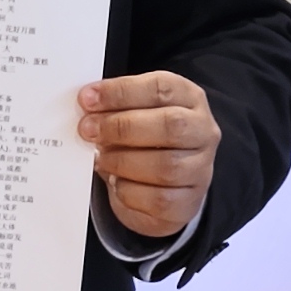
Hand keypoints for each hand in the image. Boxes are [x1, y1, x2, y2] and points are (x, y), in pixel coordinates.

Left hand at [80, 70, 217, 245]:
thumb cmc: (146, 141)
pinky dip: (128, 190)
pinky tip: (115, 181)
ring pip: (165, 165)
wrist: (164, 186)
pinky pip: (157, 198)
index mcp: (190, 99)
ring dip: (122, 161)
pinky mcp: (188, 202)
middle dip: (121, 126)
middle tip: (88, 129)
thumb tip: (88, 107)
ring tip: (100, 158)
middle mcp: (203, 132)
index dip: (122, 92)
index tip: (87, 98)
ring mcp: (200, 169)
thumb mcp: (136, 114)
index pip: (161, 88)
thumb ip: (116, 107)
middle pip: (170, 125)